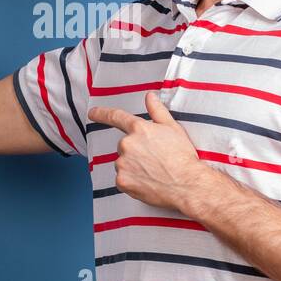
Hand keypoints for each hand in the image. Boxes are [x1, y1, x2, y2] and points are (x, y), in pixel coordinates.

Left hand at [87, 90, 207, 209]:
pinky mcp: (122, 181)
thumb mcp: (173, 128)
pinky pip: (123, 179)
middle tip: (155, 159)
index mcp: (138, 129)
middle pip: (124, 145)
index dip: (102, 113)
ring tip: (153, 172)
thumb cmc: (182, 156)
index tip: (92, 113)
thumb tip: (149, 96)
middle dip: (136, 151)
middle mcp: (127, 144)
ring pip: (123, 163)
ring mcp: (123, 163)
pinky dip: (132, 181)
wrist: (187, 184)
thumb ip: (157, 111)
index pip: (116, 117)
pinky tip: (148, 182)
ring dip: (133, 166)